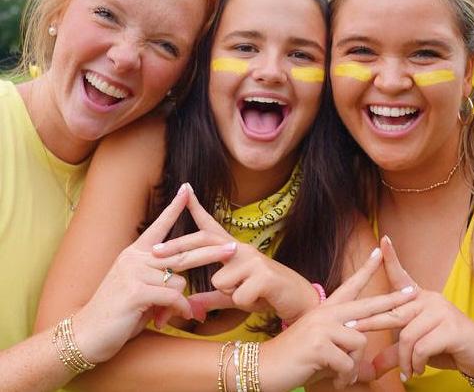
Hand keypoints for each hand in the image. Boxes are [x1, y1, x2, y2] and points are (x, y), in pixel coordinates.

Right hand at [72, 183, 236, 363]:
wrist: (86, 335)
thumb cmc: (116, 314)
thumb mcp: (140, 293)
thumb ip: (160, 284)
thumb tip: (182, 289)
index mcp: (135, 253)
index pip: (159, 226)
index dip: (174, 208)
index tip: (187, 189)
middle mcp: (135, 257)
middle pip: (182, 251)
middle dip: (211, 252)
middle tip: (233, 249)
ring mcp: (135, 272)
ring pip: (179, 280)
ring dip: (178, 302)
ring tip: (162, 315)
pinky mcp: (137, 290)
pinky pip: (174, 296)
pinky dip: (179, 309)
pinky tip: (170, 319)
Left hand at [153, 185, 319, 323]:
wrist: (298, 299)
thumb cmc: (263, 294)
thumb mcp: (234, 295)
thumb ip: (212, 296)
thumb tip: (190, 304)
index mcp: (232, 250)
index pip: (211, 227)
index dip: (196, 208)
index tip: (184, 190)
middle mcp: (241, 248)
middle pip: (204, 243)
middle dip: (179, 249)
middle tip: (155, 254)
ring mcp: (253, 259)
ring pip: (219, 279)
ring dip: (229, 293)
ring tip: (248, 293)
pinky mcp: (263, 275)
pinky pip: (236, 295)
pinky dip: (243, 303)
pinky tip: (259, 299)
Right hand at [259, 248, 417, 390]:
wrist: (266, 367)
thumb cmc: (296, 361)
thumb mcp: (325, 354)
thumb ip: (345, 355)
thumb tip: (368, 371)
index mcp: (326, 311)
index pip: (350, 286)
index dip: (366, 270)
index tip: (379, 253)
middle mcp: (326, 313)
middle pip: (368, 305)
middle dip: (394, 302)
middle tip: (414, 293)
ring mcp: (322, 326)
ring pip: (360, 342)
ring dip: (353, 366)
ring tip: (339, 376)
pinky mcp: (320, 343)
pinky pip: (349, 364)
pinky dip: (345, 378)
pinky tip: (333, 380)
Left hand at [354, 237, 473, 380]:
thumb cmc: (444, 346)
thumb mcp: (415, 346)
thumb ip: (394, 351)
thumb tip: (371, 368)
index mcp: (418, 297)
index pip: (401, 276)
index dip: (391, 258)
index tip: (383, 239)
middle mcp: (428, 299)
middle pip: (393, 312)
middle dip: (370, 323)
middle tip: (352, 331)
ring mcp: (441, 311)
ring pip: (407, 334)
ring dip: (403, 358)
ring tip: (405, 371)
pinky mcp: (451, 329)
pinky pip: (422, 347)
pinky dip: (416, 363)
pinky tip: (417, 370)